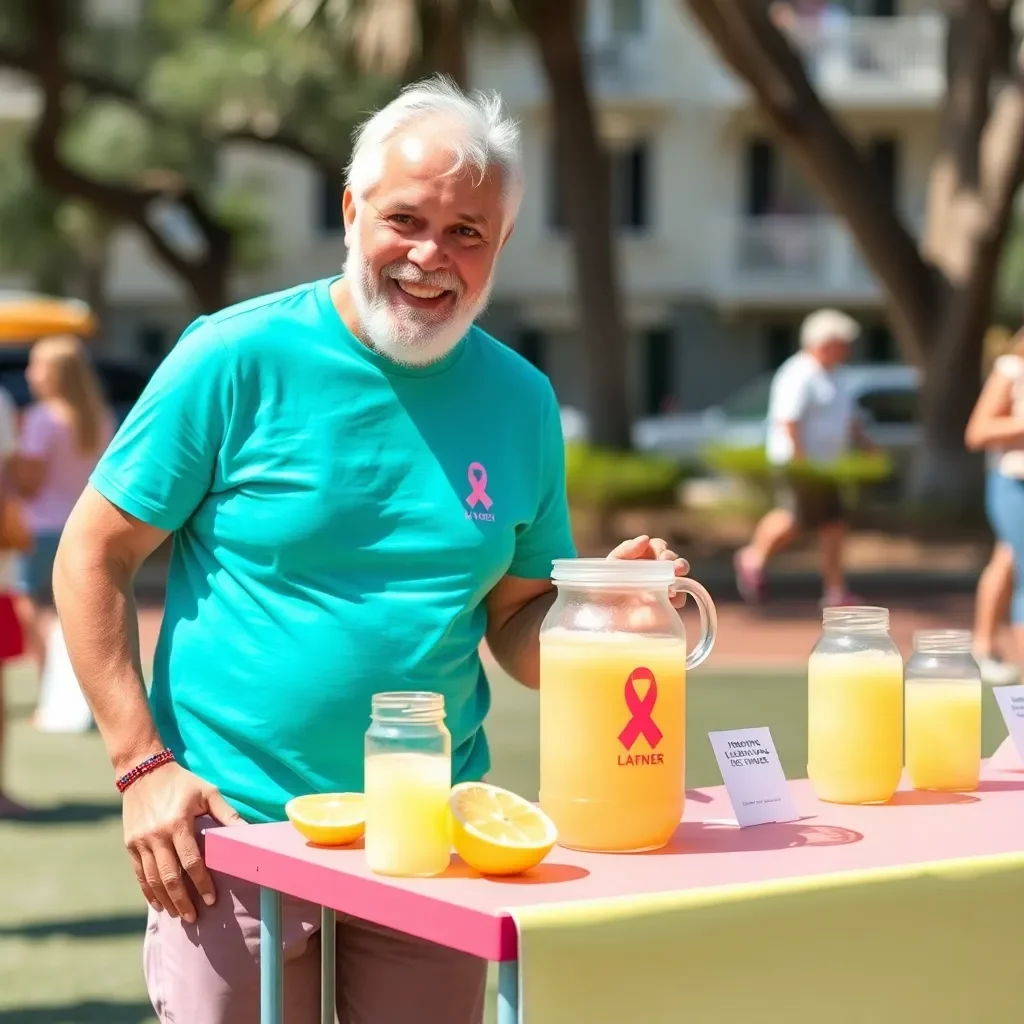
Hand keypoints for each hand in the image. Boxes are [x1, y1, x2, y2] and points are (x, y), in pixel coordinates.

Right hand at [122, 761, 242, 922]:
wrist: (143, 771)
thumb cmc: (182, 782)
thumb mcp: (207, 792)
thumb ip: (226, 814)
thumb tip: (248, 832)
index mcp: (177, 824)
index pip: (191, 861)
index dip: (202, 883)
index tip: (211, 899)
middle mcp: (156, 836)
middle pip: (170, 877)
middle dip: (183, 900)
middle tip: (194, 918)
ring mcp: (140, 842)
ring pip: (152, 880)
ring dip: (165, 900)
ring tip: (178, 915)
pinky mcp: (130, 844)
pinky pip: (139, 874)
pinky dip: (148, 891)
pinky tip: (157, 903)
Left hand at [607, 535, 690, 608]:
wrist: (602, 618)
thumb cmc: (603, 589)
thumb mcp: (609, 567)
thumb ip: (625, 551)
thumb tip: (645, 539)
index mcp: (642, 557)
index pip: (657, 546)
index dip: (661, 548)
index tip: (661, 555)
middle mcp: (655, 570)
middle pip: (671, 559)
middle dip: (674, 560)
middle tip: (672, 565)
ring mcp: (662, 588)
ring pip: (679, 576)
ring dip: (680, 574)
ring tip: (677, 575)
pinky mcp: (665, 606)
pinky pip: (679, 599)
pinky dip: (679, 597)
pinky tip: (671, 598)